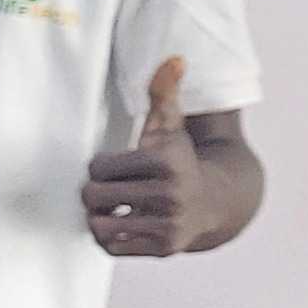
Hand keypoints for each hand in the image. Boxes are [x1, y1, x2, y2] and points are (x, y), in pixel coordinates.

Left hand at [82, 57, 208, 258]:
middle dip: (95, 192)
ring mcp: (168, 224)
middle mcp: (171, 194)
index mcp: (167, 161)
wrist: (215, 202)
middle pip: (93, 196)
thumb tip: (174, 58)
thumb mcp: (171, 126)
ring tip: (114, 208)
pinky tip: (124, 224)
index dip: (100, 166)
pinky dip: (110, 237)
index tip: (116, 166)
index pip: (98, 168)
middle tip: (109, 189)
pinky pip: (111, 247)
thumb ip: (163, 92)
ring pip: (98, 225)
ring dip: (99, 216)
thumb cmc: (178, 159)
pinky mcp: (163, 249)